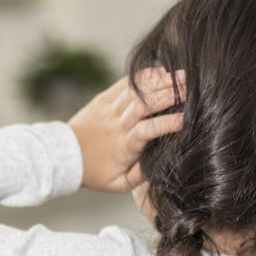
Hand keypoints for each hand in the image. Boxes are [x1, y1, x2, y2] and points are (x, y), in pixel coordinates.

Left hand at [68, 66, 185, 193]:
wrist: (65, 156)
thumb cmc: (95, 172)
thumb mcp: (117, 184)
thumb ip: (140, 178)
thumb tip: (160, 165)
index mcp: (123, 148)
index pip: (146, 132)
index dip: (165, 124)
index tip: (185, 120)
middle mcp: (116, 126)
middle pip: (143, 106)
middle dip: (168, 96)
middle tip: (190, 89)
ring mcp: (109, 110)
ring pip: (136, 92)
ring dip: (160, 82)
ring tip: (182, 76)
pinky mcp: (104, 99)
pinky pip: (124, 84)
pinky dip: (142, 76)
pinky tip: (160, 70)